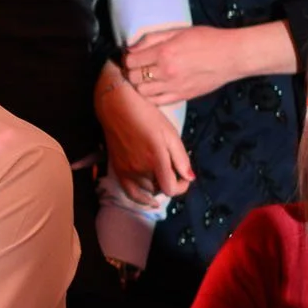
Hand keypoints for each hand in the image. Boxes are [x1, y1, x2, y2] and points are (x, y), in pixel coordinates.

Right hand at [96, 66, 192, 199]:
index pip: (171, 189)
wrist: (117, 107)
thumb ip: (180, 158)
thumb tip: (190, 178)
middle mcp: (140, 170)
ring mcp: (127, 171)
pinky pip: (130, 192)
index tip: (184, 177)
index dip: (182, 187)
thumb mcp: (170, 133)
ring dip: (157, 185)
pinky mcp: (118, 169)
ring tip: (160, 172)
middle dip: (170, 181)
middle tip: (172, 167)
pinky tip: (149, 201)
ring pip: (147, 190)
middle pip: (160, 188)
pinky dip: (141, 199)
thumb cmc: (146, 115)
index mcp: (156, 160)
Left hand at [122, 27, 242, 105]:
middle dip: (131, 71)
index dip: (128, 58)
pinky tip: (155, 88)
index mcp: (164, 53)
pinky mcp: (182, 96)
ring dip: (140, 84)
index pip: (131, 61)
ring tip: (146, 77)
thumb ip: (152, 39)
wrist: (232, 56)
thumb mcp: (178, 31)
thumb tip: (132, 48)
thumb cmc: (207, 39)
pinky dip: (151, 96)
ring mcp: (174, 86)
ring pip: (142, 92)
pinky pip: (157, 102)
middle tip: (138, 67)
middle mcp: (166, 71)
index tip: (133, 56)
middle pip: (133, 77)